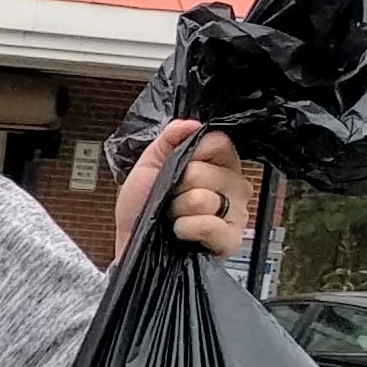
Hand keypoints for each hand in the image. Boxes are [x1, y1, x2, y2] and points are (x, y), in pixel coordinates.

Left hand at [112, 118, 255, 258]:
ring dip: (177, 211)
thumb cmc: (141, 208)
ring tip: (174, 219)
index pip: (219, 142)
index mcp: (220, 164)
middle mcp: (234, 186)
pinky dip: (185, 229)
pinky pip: (208, 225)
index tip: (177, 170)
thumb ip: (168, 139)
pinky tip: (180, 234)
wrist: (129, 243)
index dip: (192, 154)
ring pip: (202, 199)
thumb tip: (190, 123)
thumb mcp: (148, 166)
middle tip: (170, 201)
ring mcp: (237, 213)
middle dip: (177, 188)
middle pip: (205, 171)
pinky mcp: (231, 240)